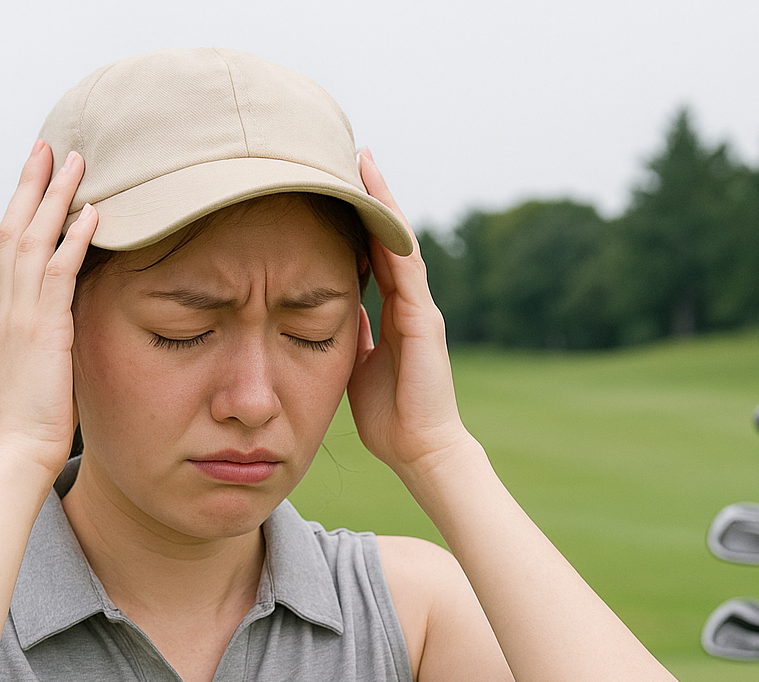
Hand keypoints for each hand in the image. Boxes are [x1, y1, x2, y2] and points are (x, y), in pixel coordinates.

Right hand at [0, 141, 97, 477]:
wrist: (13, 458)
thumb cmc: (29, 431)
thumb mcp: (37, 379)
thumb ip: (47, 351)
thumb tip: (64, 342)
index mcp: (4, 320)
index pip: (10, 252)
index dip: (23, 211)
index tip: (37, 179)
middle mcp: (6, 310)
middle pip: (14, 230)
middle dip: (32, 186)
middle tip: (48, 146)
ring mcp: (20, 318)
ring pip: (33, 241)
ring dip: (55, 198)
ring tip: (76, 160)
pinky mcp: (42, 333)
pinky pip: (58, 275)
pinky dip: (74, 240)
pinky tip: (93, 214)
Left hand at [347, 150, 473, 481]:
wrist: (420, 450)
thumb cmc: (390, 417)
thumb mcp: (358, 365)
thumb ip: (352, 334)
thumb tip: (334, 309)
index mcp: (394, 314)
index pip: (374, 256)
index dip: (358, 221)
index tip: (337, 186)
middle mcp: (410, 304)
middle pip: (388, 239)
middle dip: (372, 198)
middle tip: (352, 153)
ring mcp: (421, 309)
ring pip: (400, 243)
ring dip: (383, 203)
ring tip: (365, 161)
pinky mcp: (425, 320)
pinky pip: (408, 268)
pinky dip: (393, 235)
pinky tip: (378, 206)